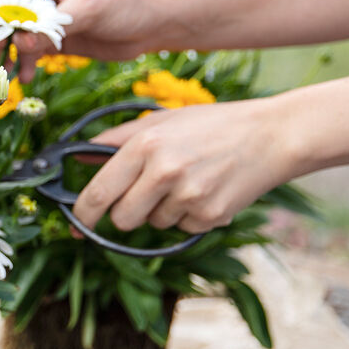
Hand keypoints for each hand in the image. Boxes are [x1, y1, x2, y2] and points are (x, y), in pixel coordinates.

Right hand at [0, 0, 175, 82]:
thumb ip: (54, 26)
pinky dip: (23, 65)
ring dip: (6, 55)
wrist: (153, 23)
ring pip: (9, 35)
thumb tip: (21, 44)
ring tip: (9, 75)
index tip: (0, 43)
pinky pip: (25, 52)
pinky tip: (26, 77)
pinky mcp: (49, 37)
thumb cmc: (127, 2)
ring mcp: (40, 14)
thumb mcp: (90, 9)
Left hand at [71, 99, 299, 233]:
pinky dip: (188, 215)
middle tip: (142, 196)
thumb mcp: (162, 120)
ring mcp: (189, 196)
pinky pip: (182, 228)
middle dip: (125, 214)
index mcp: (146, 144)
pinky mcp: (210, 215)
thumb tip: (82, 157)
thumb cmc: (212, 125)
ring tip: (187, 181)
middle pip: (122, 219)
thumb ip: (116, 139)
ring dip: (161, 210)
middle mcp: (164, 172)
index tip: (76, 224)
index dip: (82, 214)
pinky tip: (207, 190)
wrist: (272, 136)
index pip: (98, 193)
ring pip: (153, 224)